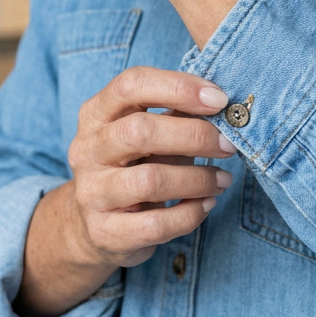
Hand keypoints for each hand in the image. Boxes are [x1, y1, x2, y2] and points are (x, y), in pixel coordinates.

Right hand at [65, 67, 235, 271]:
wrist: (95, 228)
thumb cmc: (133, 169)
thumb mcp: (148, 136)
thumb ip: (177, 116)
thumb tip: (224, 105)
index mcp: (97, 114)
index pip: (132, 84)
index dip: (179, 87)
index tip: (220, 99)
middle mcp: (87, 149)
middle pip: (140, 132)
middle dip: (195, 136)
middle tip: (228, 145)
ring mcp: (92, 192)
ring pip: (150, 181)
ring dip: (197, 179)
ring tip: (222, 179)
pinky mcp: (105, 232)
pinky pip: (155, 224)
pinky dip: (190, 214)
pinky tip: (206, 204)